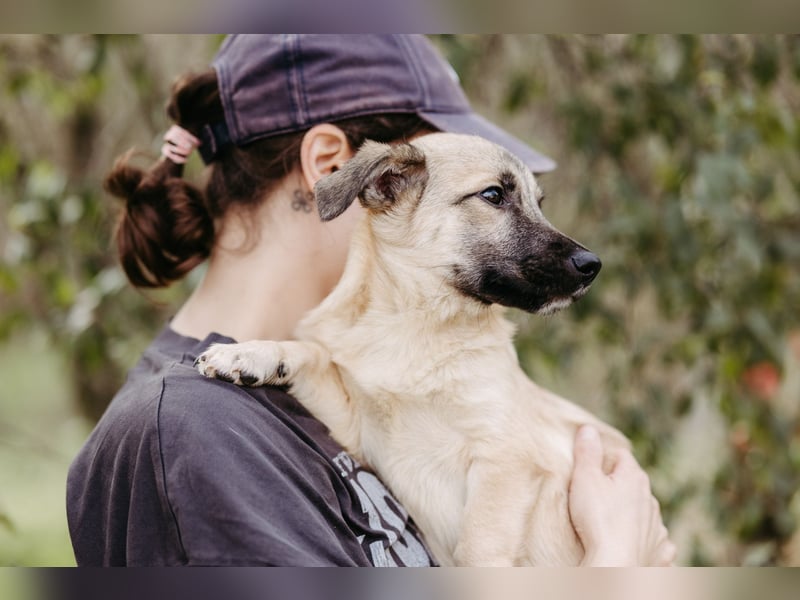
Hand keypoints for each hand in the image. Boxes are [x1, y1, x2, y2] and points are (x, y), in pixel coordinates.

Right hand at [568, 425, 675, 565]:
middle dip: (617, 485)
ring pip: (646, 511)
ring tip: (612, 520)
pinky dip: (649, 540)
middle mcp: (650, 498)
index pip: (620, 455)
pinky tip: (640, 544)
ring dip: (633, 512)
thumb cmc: (597, 519)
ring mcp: (656, 526)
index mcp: (634, 477)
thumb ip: (586, 451)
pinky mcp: (658, 551)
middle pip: (632, 483)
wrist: (615, 565)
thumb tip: (589, 428)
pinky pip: (657, 541)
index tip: (587, 467)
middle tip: (594, 494)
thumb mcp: (584, 478)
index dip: (602, 458)